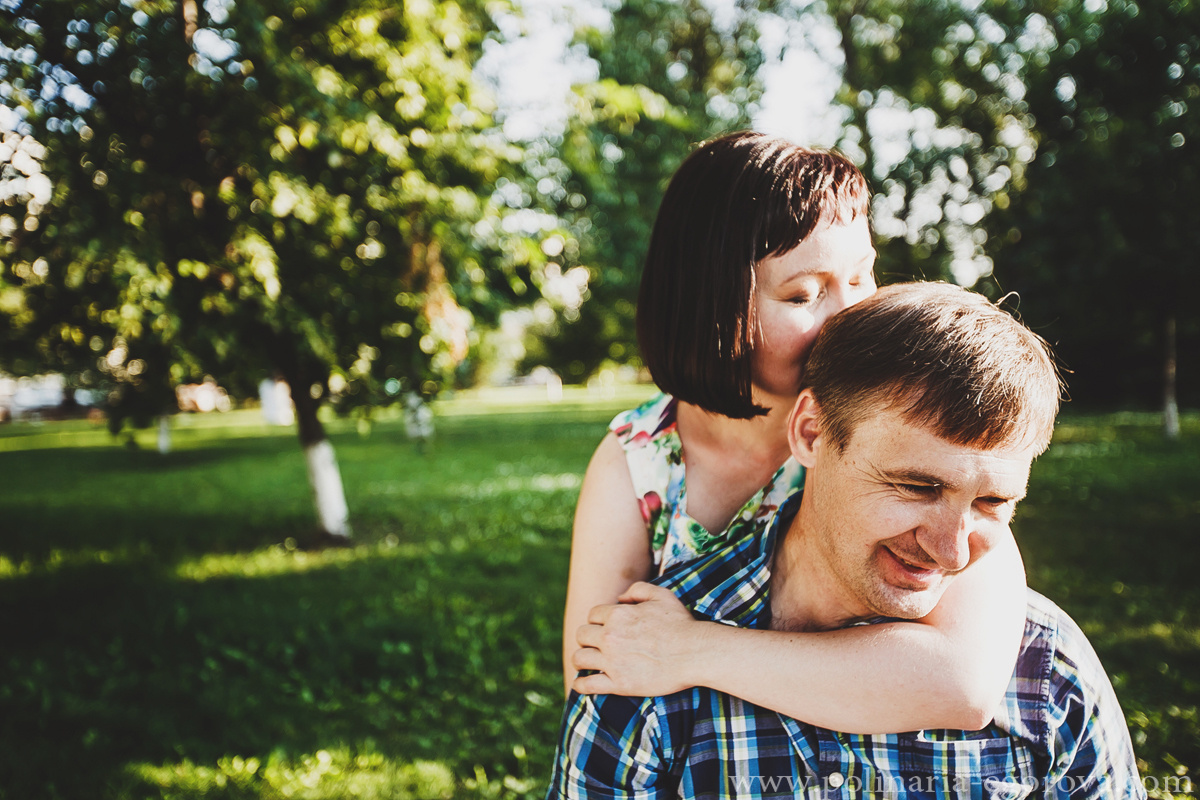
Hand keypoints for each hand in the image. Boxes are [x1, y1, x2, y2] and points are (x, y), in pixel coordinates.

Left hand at [571, 582, 704, 696]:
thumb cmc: (681, 624)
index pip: (592, 615)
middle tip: (596, 644)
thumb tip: (620, 598)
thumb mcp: (662, 595)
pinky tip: (583, 683)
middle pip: (581, 634)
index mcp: (618, 614)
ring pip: (579, 658)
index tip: (605, 628)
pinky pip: (586, 685)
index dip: (598, 620)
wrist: (695, 654)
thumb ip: (638, 590)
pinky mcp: (618, 683)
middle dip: (588, 638)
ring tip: (588, 662)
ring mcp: (612, 661)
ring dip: (581, 659)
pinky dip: (580, 684)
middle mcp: (610, 636)